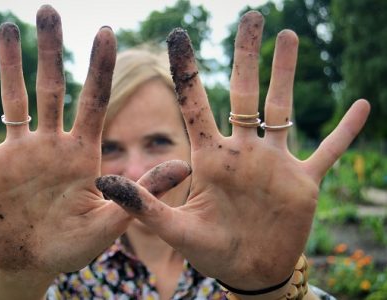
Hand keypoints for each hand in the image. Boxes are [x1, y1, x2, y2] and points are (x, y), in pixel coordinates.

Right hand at [0, 6, 129, 276]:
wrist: (34, 263)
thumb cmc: (74, 246)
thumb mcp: (110, 222)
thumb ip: (140, 193)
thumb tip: (184, 165)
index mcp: (81, 154)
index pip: (93, 103)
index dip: (99, 68)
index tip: (106, 31)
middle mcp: (50, 145)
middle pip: (51, 89)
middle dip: (51, 51)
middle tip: (49, 11)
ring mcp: (19, 154)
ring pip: (12, 101)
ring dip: (8, 66)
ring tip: (6, 28)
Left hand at [96, 11, 369, 289]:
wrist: (248, 271)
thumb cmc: (210, 251)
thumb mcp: (174, 229)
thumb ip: (144, 205)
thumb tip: (106, 182)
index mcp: (210, 158)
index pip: (194, 104)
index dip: (186, 71)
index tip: (178, 34)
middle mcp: (242, 151)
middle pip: (244, 93)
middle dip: (247, 56)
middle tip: (251, 17)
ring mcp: (275, 163)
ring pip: (282, 109)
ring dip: (287, 75)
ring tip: (288, 37)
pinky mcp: (303, 182)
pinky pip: (329, 151)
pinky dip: (345, 132)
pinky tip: (361, 106)